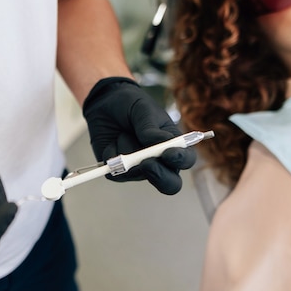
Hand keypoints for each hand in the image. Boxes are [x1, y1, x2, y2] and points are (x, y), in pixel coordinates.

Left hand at [82, 77, 195, 194]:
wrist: (104, 106)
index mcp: (174, 145)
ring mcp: (140, 170)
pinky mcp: (121, 174)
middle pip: (169, 184)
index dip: (180, 160)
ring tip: (123, 133)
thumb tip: (158, 143)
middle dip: (159, 176)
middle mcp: (160, 162)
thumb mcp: (142, 109)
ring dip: (127, 151)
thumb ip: (150, 127)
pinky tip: (112, 142)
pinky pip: (116, 172)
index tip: (168, 153)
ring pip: (136, 173)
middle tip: (146, 163)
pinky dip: (112, 155)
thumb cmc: (130, 106)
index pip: (186, 160)